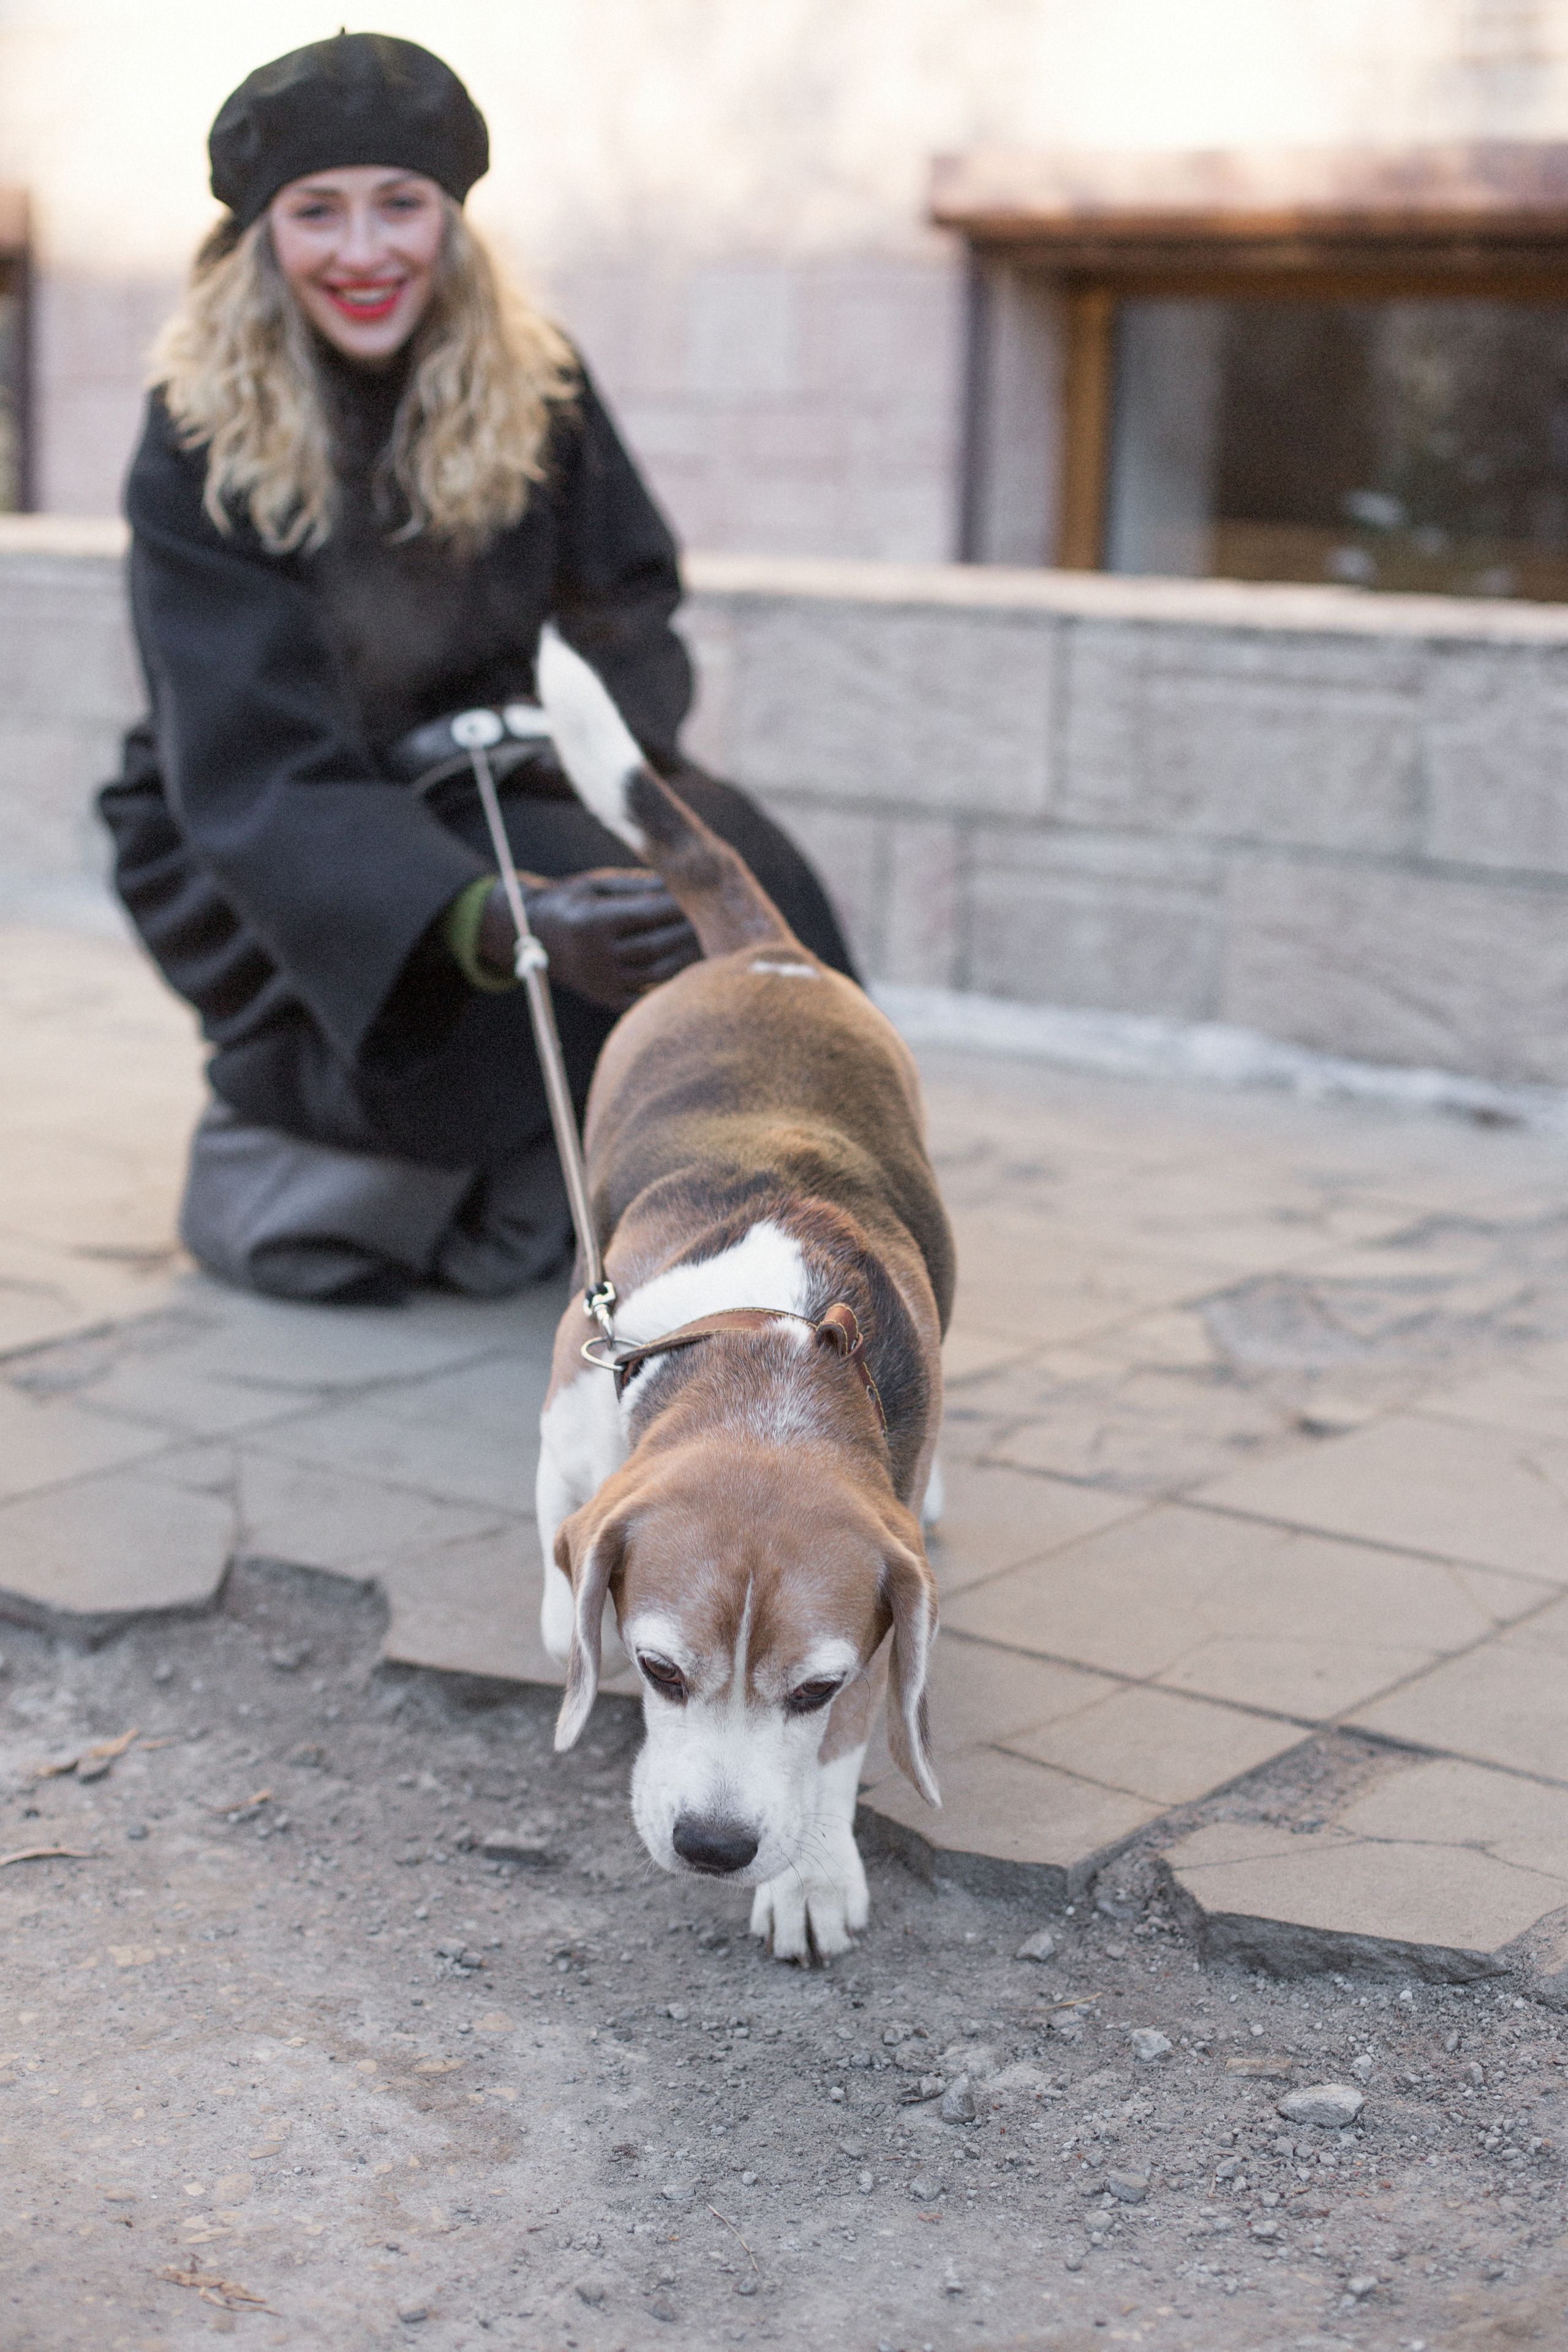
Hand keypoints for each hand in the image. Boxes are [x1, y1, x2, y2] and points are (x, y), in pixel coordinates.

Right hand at [477, 870, 698, 1011]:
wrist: (532, 934)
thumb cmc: (572, 900)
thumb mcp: (598, 885)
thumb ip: (639, 886)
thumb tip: (684, 883)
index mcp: (592, 922)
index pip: (647, 915)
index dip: (680, 906)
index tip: (706, 896)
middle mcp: (595, 957)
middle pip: (657, 946)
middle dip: (691, 933)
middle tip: (722, 922)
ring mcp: (601, 982)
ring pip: (657, 973)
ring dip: (690, 960)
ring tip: (717, 945)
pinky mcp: (606, 999)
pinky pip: (648, 996)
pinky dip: (673, 985)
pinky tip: (697, 971)